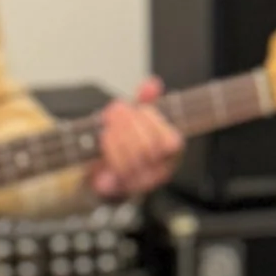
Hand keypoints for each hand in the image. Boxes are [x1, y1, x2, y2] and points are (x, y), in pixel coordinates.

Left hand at [92, 77, 182, 200]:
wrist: (105, 168)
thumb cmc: (128, 140)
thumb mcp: (138, 117)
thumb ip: (147, 100)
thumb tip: (152, 85)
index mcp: (171, 152)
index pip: (170, 140)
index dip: (152, 121)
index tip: (137, 108)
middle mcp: (160, 171)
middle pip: (148, 148)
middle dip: (128, 125)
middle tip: (114, 110)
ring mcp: (142, 183)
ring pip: (132, 161)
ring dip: (116, 137)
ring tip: (107, 126)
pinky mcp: (122, 190)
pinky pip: (116, 175)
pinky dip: (109, 156)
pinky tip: (104, 142)